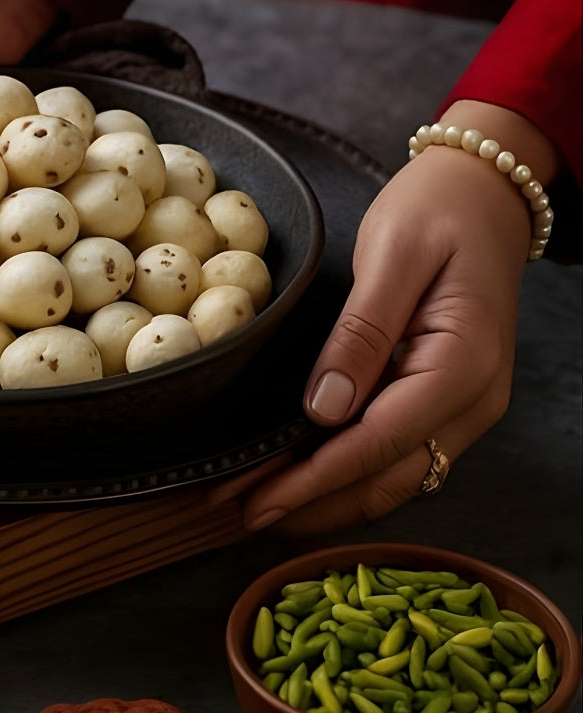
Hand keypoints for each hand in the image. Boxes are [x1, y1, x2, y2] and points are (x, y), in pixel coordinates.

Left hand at [241, 101, 557, 536]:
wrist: (484, 193)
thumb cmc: (438, 211)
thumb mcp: (393, 255)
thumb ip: (362, 334)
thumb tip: (324, 410)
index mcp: (462, 366)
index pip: (378, 444)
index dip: (312, 481)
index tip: (257, 501)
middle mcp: (471, 402)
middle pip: (385, 479)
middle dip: (309, 505)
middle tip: (236, 513)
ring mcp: (462, 408)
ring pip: (391, 480)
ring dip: (323, 500)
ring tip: (254, 507)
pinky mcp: (442, 403)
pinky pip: (394, 456)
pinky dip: (344, 477)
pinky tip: (297, 481)